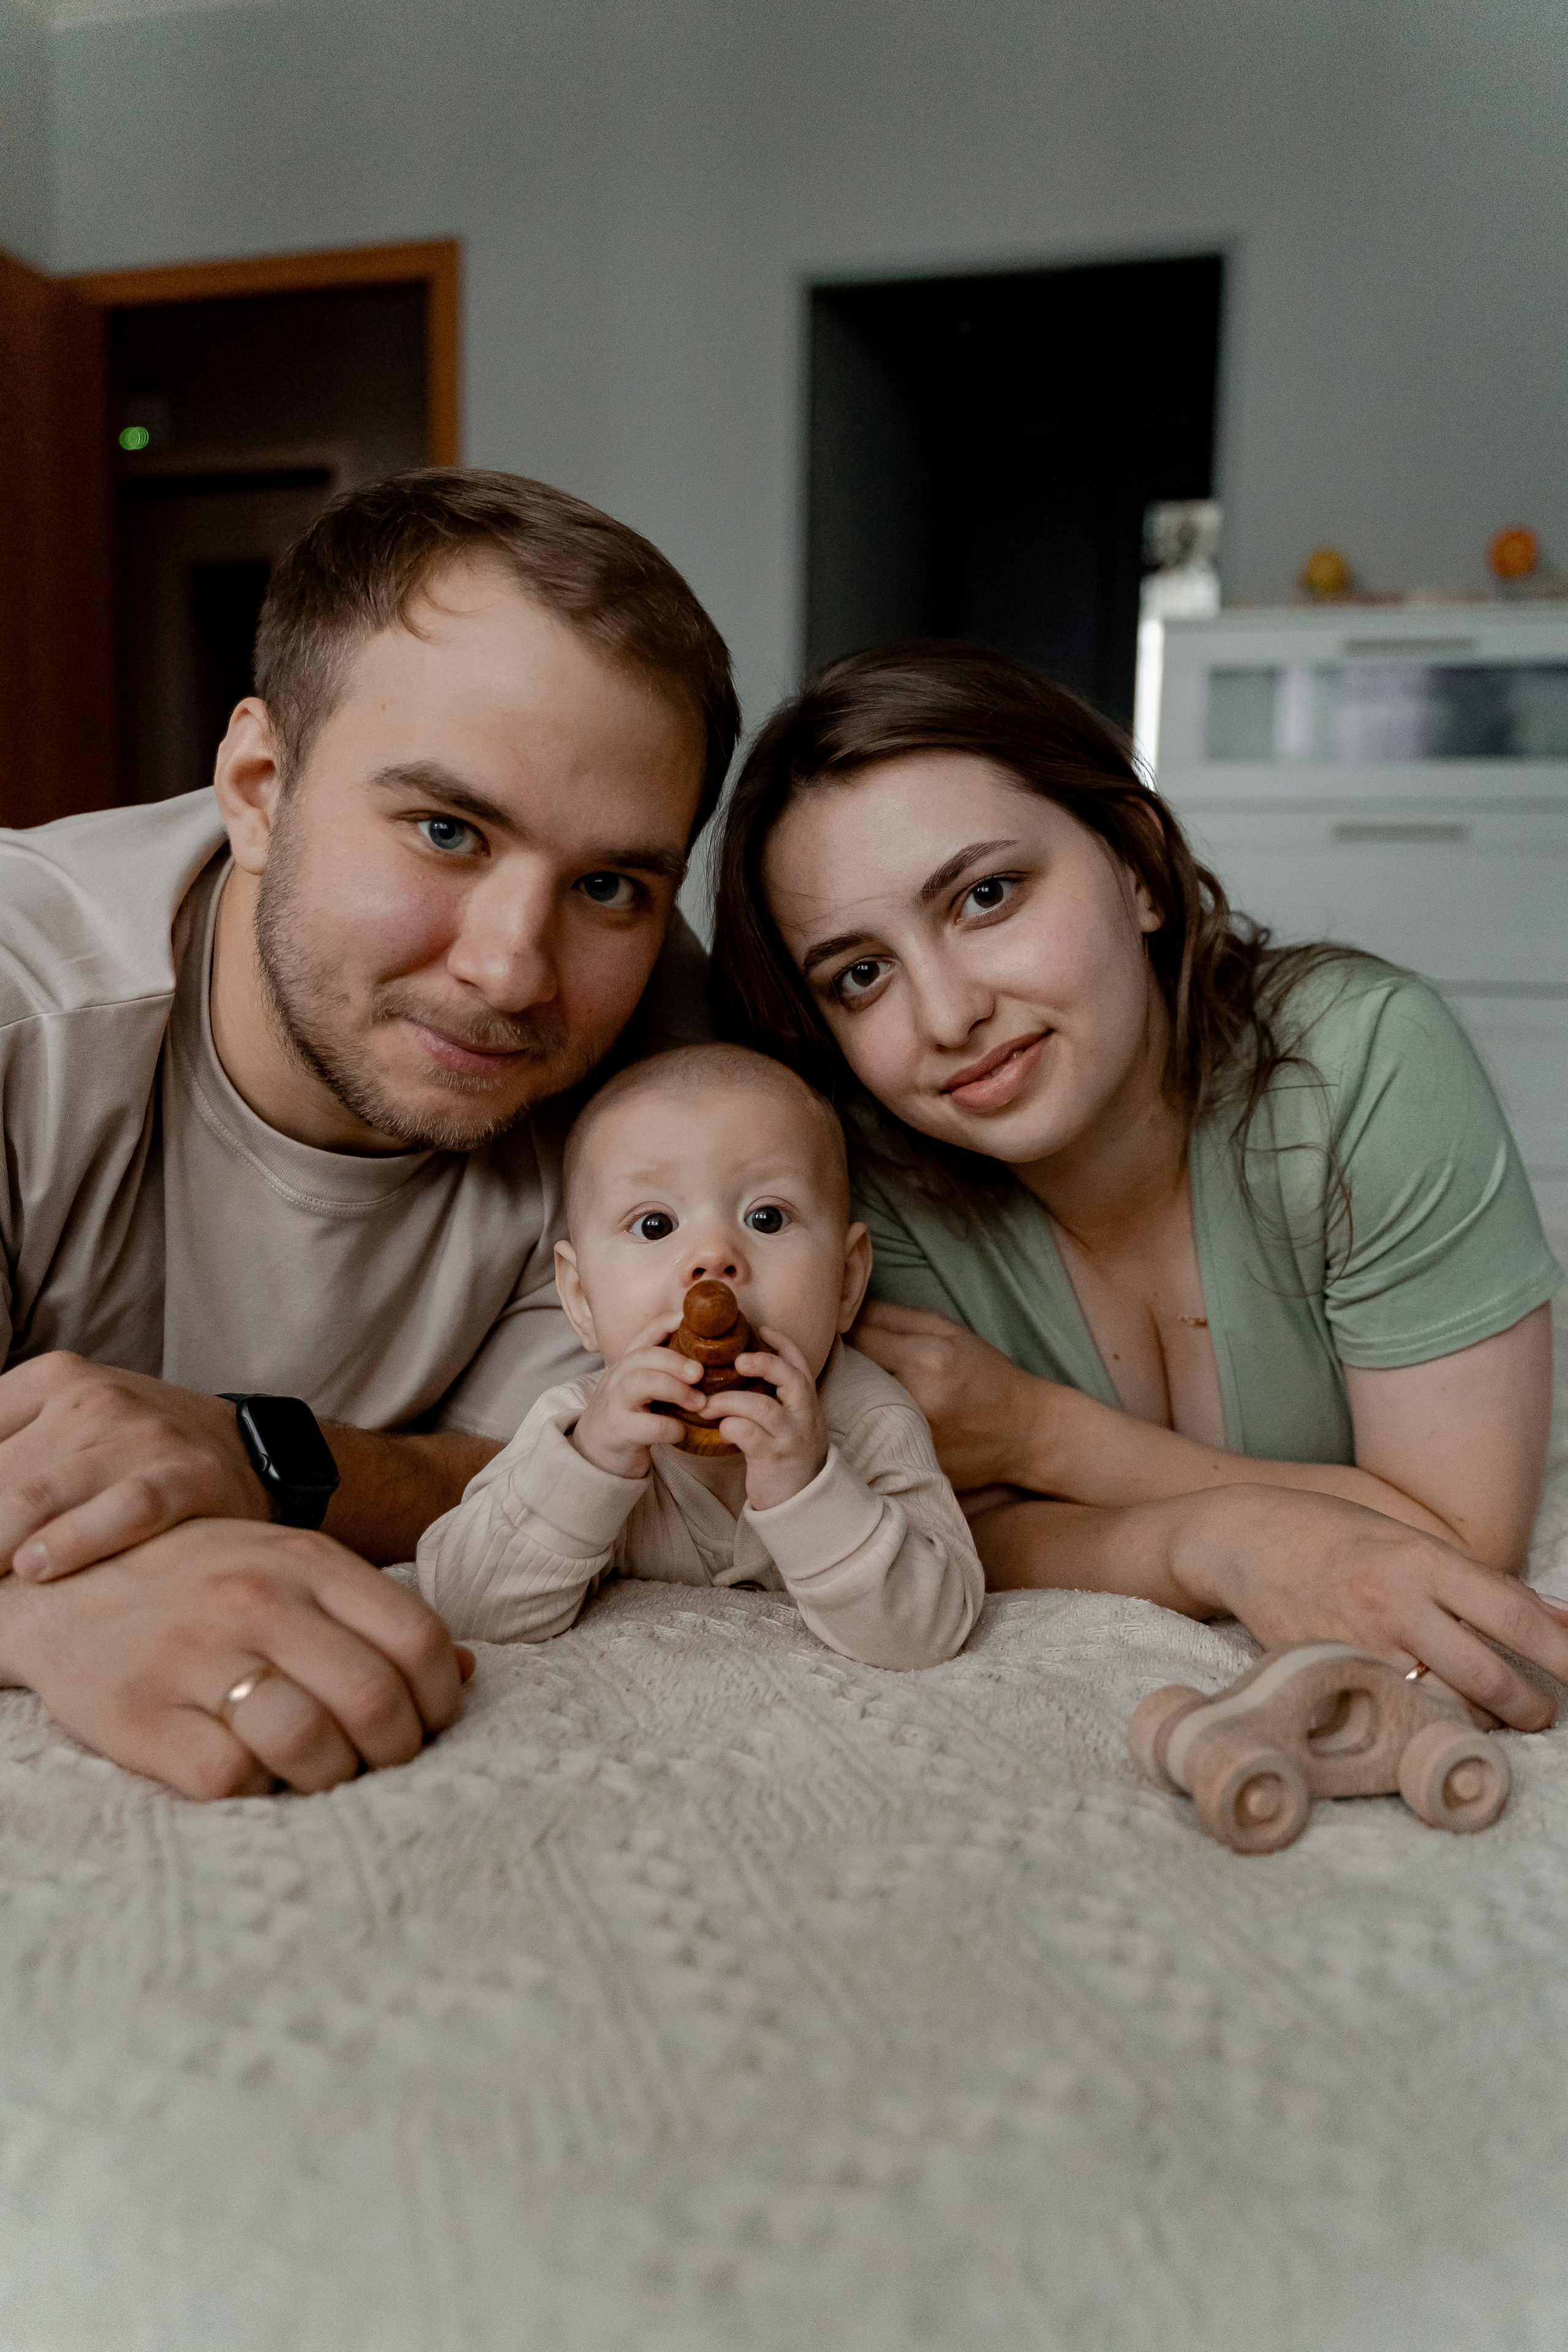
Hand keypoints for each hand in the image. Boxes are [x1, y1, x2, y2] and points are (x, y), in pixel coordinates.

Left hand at [0, 1354, 267, 1582]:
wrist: (251, 1453)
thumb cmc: (134, 1455)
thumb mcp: (65, 1429)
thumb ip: (9, 1453)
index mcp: (52, 1378)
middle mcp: (91, 1399)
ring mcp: (139, 1436)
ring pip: (36, 1496)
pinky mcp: (183, 1477)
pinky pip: (120, 1511)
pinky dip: (72, 1541)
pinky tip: (35, 1567)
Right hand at [0, 1516, 469, 1797]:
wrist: (65, 1582)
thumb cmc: (199, 1583)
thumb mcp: (289, 1569)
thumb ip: (373, 1614)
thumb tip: (468, 1673)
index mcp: (305, 1561)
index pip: (417, 1638)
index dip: (440, 1698)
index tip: (427, 1723)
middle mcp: (255, 1600)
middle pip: (373, 1698)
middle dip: (396, 1751)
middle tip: (378, 1762)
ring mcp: (194, 1654)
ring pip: (310, 1744)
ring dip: (333, 1779)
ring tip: (321, 1775)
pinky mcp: (138, 1713)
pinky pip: (230, 1778)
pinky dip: (256, 1791)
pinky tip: (251, 1774)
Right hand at [571, 1317, 704, 1479]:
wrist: (595, 1451)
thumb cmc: (629, 1414)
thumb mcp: (641, 1387)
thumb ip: (665, 1371)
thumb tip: (708, 1357)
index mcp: (628, 1363)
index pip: (646, 1334)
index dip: (668, 1322)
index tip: (692, 1320)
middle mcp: (618, 1377)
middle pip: (644, 1356)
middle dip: (675, 1360)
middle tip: (700, 1372)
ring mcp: (615, 1403)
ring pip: (642, 1383)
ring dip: (675, 1389)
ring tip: (699, 1403)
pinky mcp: (618, 1431)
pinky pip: (648, 1425)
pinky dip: (671, 1427)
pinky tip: (681, 1432)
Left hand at [704, 1330, 828, 1512]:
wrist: (802, 1501)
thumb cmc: (788, 1455)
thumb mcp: (793, 1422)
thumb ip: (777, 1399)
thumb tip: (745, 1371)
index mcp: (807, 1403)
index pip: (800, 1364)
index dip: (783, 1343)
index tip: (761, 1329)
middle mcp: (804, 1416)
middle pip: (791, 1378)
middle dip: (764, 1363)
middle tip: (738, 1360)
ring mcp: (791, 1438)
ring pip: (763, 1407)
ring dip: (729, 1401)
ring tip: (707, 1404)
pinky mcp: (774, 1459)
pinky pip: (749, 1435)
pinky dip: (730, 1427)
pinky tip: (720, 1429)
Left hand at [852, 1302, 1050, 1489]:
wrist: (1026, 1433)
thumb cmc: (988, 1375)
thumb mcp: (951, 1331)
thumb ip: (896, 1317)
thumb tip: (848, 1307)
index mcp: (926, 1358)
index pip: (858, 1336)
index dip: (845, 1331)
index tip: (842, 1332)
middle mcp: (915, 1397)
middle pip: (848, 1373)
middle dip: (843, 1365)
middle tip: (845, 1362)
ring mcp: (910, 1435)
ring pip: (852, 1407)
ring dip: (849, 1397)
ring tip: (861, 1391)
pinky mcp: (909, 1461)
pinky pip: (869, 1436)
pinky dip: (865, 1426)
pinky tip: (876, 1420)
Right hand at [1178, 1484, 1567, 1732]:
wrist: (1244, 1538)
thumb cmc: (1337, 1535)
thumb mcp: (1413, 1539)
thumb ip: (1482, 1582)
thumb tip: (1558, 1617)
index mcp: (1424, 1561)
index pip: (1515, 1615)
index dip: (1565, 1654)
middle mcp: (1395, 1604)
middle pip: (1487, 1679)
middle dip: (1531, 1709)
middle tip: (1542, 1714)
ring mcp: (1358, 1646)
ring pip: (1444, 1710)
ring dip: (1480, 1724)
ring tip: (1489, 1717)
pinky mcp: (1329, 1677)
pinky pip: (1391, 1718)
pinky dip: (1420, 1726)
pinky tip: (1430, 1719)